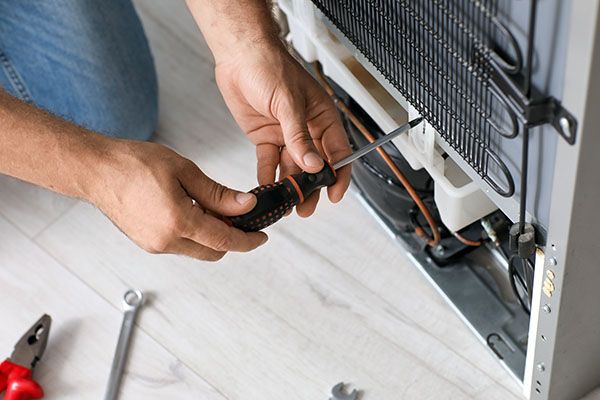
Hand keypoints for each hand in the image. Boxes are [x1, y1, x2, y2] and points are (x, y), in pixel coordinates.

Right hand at [91, 139, 267, 260]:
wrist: (96, 170)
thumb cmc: (134, 163)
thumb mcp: (184, 171)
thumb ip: (218, 193)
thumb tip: (245, 205)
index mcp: (178, 222)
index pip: (224, 241)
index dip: (248, 241)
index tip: (262, 237)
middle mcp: (165, 240)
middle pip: (214, 251)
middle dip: (231, 237)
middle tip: (236, 213)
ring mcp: (155, 245)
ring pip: (197, 249)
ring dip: (211, 234)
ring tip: (208, 205)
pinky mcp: (147, 244)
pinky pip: (181, 245)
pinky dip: (194, 233)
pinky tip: (190, 209)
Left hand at [214, 44, 351, 216]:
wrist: (239, 56)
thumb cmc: (270, 66)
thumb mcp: (288, 103)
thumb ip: (299, 136)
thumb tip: (312, 165)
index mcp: (322, 118)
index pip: (337, 153)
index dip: (338, 175)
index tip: (334, 194)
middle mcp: (306, 130)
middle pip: (313, 167)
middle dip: (310, 189)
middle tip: (305, 208)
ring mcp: (285, 135)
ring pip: (291, 168)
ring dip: (288, 186)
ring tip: (284, 204)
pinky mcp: (265, 138)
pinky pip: (269, 162)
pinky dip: (267, 176)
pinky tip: (266, 187)